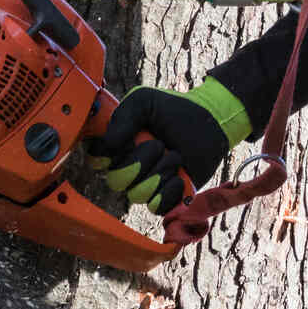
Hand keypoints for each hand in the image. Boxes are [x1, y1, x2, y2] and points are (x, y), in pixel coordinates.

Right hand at [86, 77, 253, 212]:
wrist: (209, 123)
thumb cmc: (174, 110)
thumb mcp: (143, 101)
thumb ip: (122, 116)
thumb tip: (109, 144)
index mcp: (118, 145)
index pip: (97, 161)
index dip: (108, 156)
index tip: (127, 142)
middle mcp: (128, 167)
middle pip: (116, 181)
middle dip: (139, 162)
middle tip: (159, 145)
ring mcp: (147, 184)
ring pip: (137, 194)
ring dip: (160, 173)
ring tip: (175, 156)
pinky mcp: (166, 197)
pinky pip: (156, 207)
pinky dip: (169, 192)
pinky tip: (180, 176)